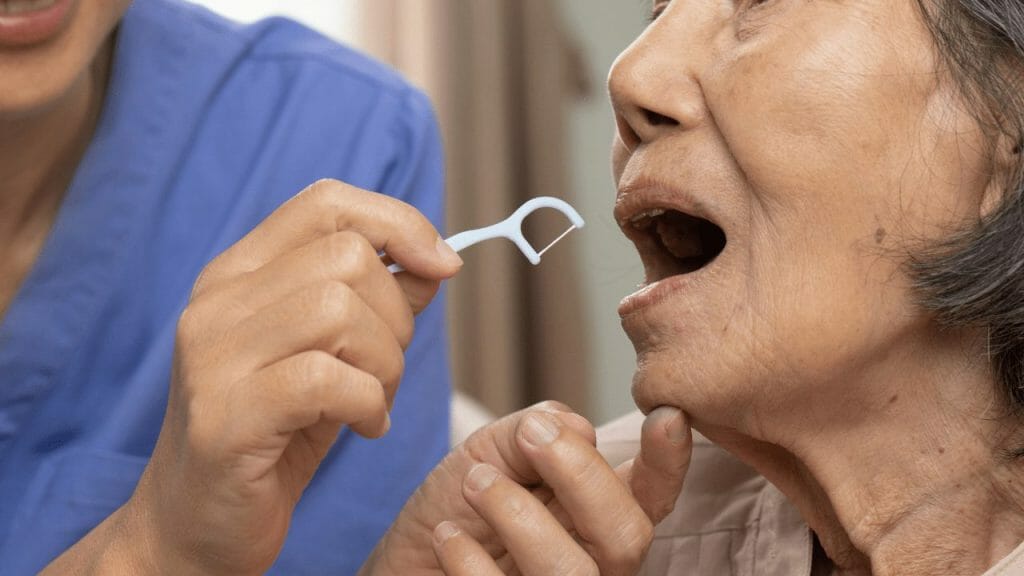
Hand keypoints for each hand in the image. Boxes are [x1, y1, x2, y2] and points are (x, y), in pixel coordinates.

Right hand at [123, 179, 461, 574]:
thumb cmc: (276, 433)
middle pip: (348, 259)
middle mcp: (217, 302)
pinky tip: (364, 427)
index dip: (399, 223)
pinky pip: (329, 379)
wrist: (200, 523)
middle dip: (397, 318)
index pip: (327, 203)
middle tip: (385, 370)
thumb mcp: (334, 353)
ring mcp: (213, 356)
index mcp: (239, 273)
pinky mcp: (226, 417)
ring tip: (374, 402)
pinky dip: (369, 404)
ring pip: (340, 311)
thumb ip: (377, 300)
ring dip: (385, 364)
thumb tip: (436, 259)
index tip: (443, 264)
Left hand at [361, 403, 690, 575]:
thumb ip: (533, 430)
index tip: (665, 417)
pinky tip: (448, 537)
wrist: (403, 563)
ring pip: (574, 573)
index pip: (652, 496)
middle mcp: (594, 565)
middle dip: (582, 475)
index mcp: (599, 517)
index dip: (670, 464)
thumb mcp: (489, 453)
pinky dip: (472, 561)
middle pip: (628, 536)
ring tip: (475, 484)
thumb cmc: (455, 510)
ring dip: (519, 514)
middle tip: (529, 436)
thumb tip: (574, 426)